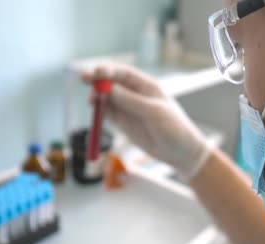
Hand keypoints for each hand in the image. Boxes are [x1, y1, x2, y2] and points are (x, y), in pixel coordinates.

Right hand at [82, 63, 210, 180]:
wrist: (181, 152)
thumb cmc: (174, 128)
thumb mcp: (154, 113)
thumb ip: (131, 101)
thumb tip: (109, 89)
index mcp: (146, 86)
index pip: (123, 73)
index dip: (108, 70)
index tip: (95, 72)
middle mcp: (135, 94)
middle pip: (111, 83)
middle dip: (97, 81)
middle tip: (83, 80)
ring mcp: (128, 109)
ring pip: (106, 98)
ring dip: (97, 97)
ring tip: (91, 102)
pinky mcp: (124, 123)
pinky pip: (107, 114)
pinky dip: (99, 112)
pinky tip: (95, 113)